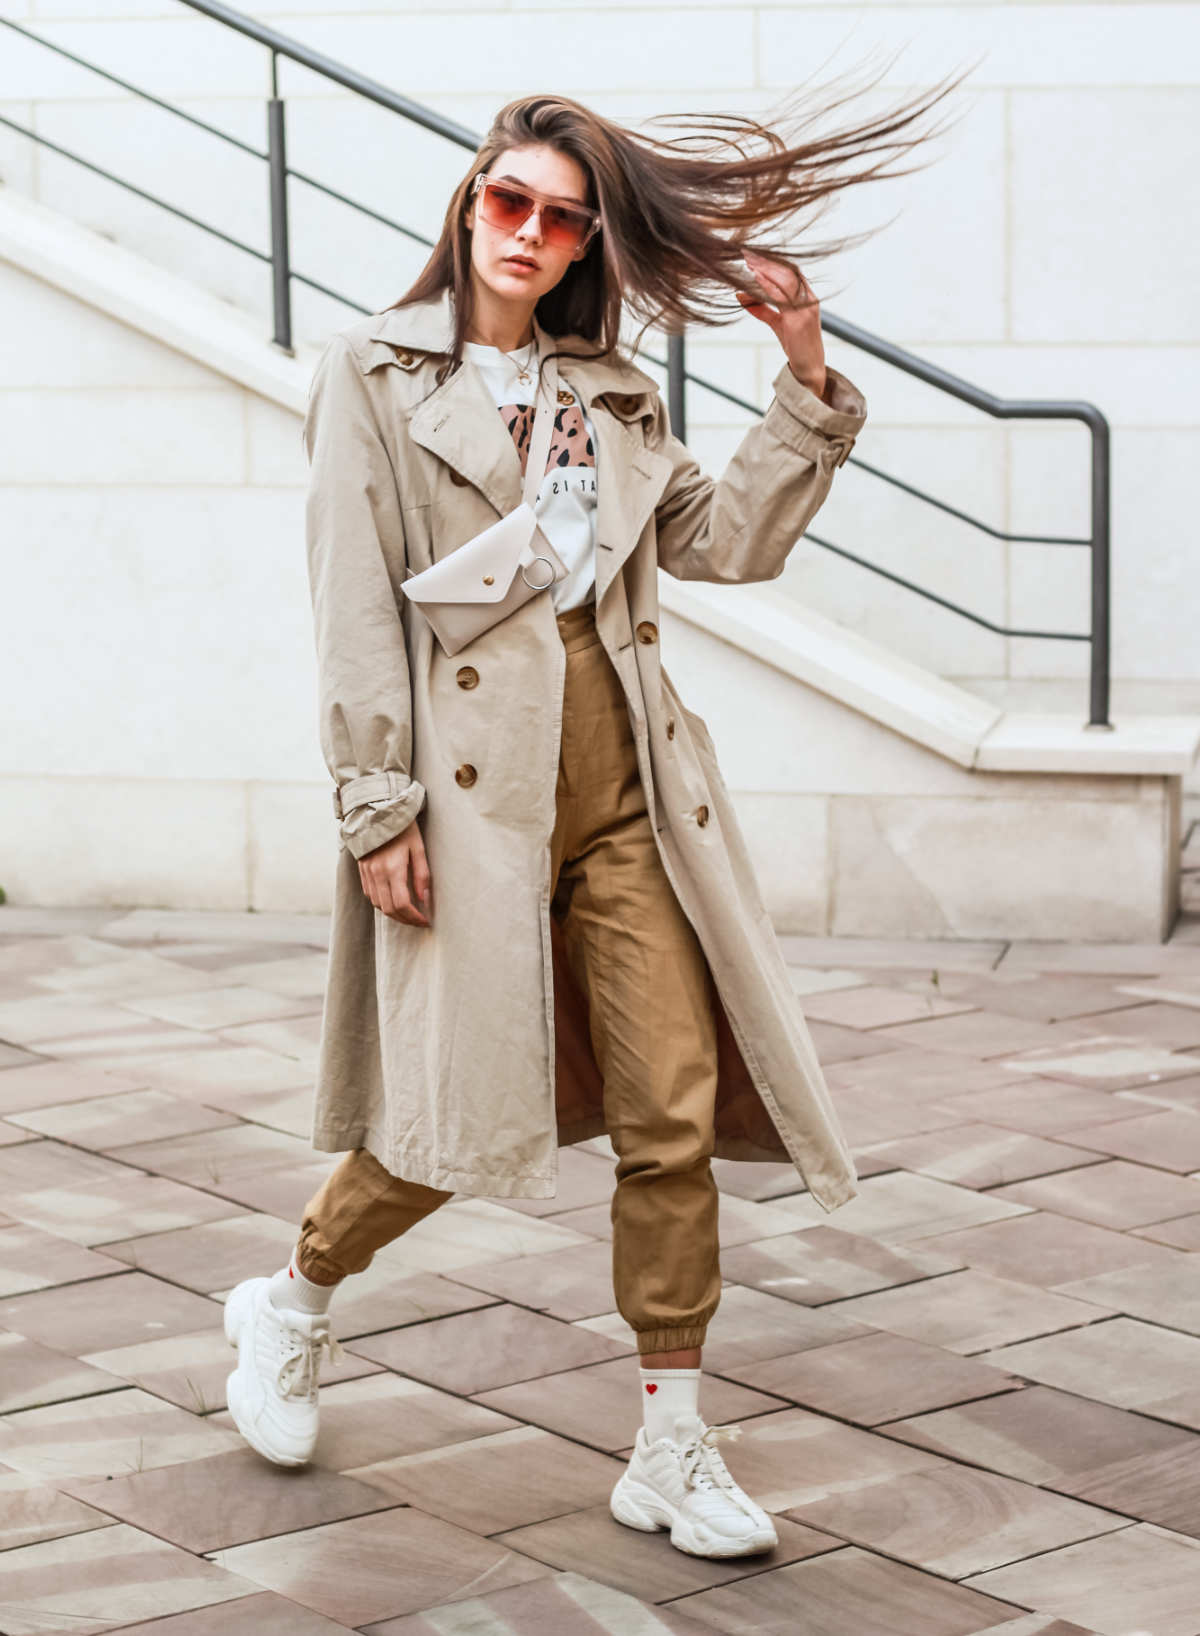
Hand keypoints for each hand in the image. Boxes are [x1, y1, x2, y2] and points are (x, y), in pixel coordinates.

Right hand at [359, 817, 431, 926]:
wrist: (378, 810)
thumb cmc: (403, 828)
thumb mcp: (419, 848)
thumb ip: (422, 875)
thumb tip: (424, 899)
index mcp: (393, 868)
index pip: (402, 904)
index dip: (414, 917)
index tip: (425, 921)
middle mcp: (377, 873)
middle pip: (389, 909)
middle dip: (405, 920)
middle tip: (418, 921)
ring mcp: (367, 872)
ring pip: (378, 905)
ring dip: (393, 914)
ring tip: (408, 914)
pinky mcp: (362, 870)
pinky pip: (370, 894)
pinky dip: (382, 903)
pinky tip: (393, 901)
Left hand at [736, 249, 827, 401]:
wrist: (809, 369)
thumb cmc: (796, 345)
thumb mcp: (778, 323)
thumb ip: (761, 308)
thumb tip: (739, 293)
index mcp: (807, 296)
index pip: (790, 271)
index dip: (772, 261)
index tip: (754, 254)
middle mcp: (808, 299)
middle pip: (787, 272)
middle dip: (766, 262)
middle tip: (747, 253)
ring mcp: (805, 309)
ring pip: (784, 281)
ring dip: (765, 270)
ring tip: (748, 262)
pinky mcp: (798, 321)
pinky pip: (781, 298)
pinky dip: (767, 286)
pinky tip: (755, 278)